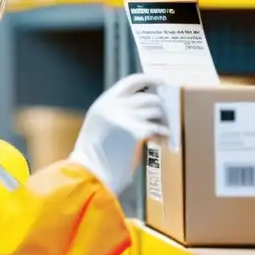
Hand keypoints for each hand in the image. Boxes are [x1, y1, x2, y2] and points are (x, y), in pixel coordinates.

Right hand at [68, 73, 168, 196]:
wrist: (91, 174)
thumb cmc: (95, 156)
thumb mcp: (99, 125)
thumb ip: (116, 112)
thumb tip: (142, 106)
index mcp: (104, 103)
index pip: (130, 81)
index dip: (148, 79)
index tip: (160, 82)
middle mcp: (115, 106)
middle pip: (149, 97)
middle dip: (160, 107)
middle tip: (163, 118)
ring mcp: (126, 118)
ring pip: (156, 110)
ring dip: (162, 121)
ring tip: (160, 132)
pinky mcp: (136, 132)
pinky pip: (159, 127)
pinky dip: (163, 134)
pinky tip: (160, 141)